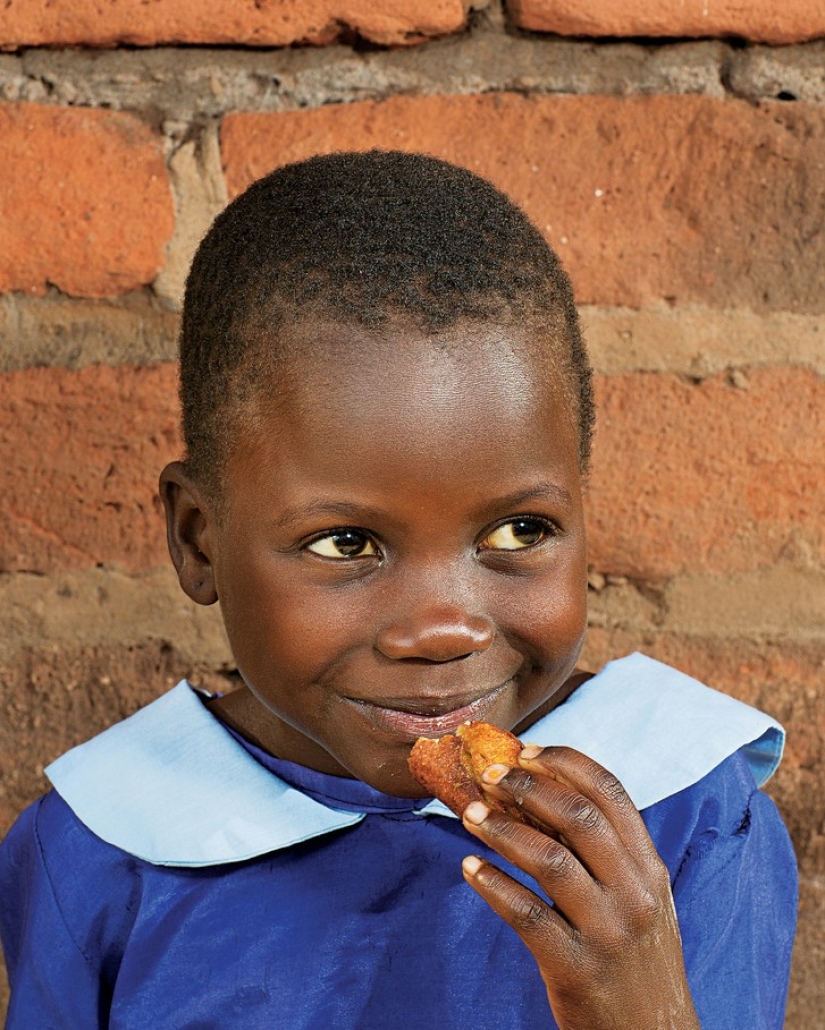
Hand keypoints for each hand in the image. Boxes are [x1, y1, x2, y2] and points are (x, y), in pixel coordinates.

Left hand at [460, 746, 700, 1029]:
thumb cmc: (636, 961)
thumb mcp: (639, 900)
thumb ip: (606, 854)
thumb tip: (539, 798)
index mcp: (650, 867)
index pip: (611, 792)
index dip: (565, 762)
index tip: (525, 750)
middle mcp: (635, 892)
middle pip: (578, 816)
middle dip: (528, 786)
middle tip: (489, 774)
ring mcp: (607, 931)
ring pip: (548, 859)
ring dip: (501, 829)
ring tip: (468, 814)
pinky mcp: (576, 968)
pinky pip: (526, 914)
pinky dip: (493, 884)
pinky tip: (470, 869)